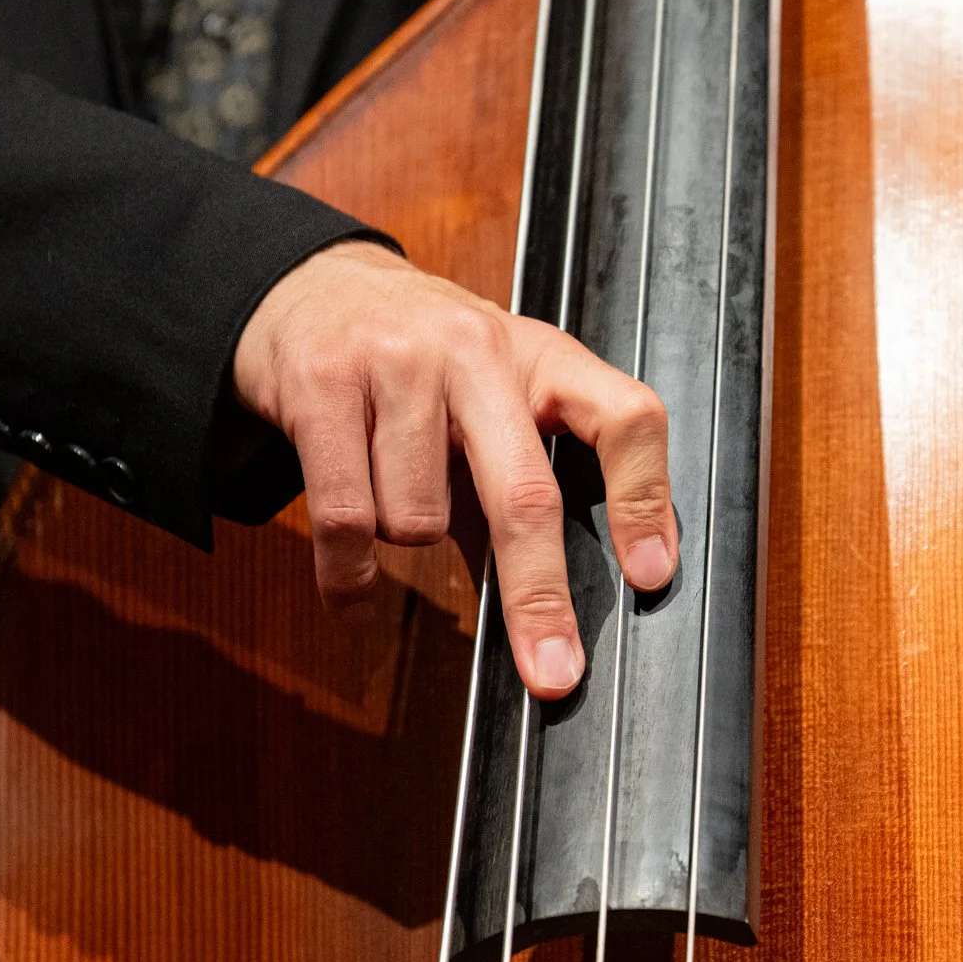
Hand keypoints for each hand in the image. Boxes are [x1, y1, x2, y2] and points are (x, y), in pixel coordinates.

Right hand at [232, 241, 677, 698]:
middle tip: (553, 671)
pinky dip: (349, 577)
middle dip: (538, 597)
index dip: (646, 501)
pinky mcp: (323, 386)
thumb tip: (570, 593)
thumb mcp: (497, 393)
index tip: (650, 576)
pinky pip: (345, 520)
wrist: (312, 290)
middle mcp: (478, 350)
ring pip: (420, 520)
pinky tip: (353, 590)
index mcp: (542, 355)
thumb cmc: (425, 361)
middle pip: (525, 494)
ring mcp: (399, 363)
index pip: (624, 418)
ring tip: (392, 492)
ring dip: (407, 538)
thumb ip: (530, 472)